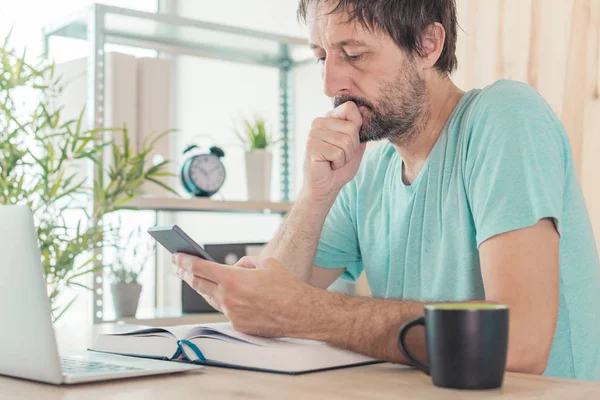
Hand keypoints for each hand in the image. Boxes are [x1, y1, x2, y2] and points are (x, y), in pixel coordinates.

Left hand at [172, 254, 313, 336]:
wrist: (300, 313)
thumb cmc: (286, 286)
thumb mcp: (266, 263)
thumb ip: (245, 263)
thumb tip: (235, 267)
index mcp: (233, 279)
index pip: (200, 268)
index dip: (185, 261)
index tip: (176, 257)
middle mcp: (228, 297)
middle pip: (197, 284)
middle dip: (185, 274)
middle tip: (178, 267)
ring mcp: (232, 314)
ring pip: (210, 298)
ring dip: (201, 288)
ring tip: (195, 279)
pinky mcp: (238, 325)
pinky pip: (225, 310)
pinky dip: (222, 300)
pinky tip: (222, 295)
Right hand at [303, 101, 366, 201]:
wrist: (326, 187)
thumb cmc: (340, 167)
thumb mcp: (356, 145)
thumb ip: (360, 129)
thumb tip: (366, 109)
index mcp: (329, 118)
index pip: (350, 108)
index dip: (357, 126)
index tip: (349, 142)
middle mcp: (319, 122)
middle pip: (352, 128)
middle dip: (352, 147)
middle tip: (340, 155)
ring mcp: (313, 134)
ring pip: (346, 141)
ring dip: (345, 157)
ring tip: (334, 161)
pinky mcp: (311, 147)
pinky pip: (338, 153)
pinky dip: (338, 163)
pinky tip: (329, 165)